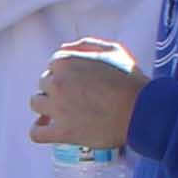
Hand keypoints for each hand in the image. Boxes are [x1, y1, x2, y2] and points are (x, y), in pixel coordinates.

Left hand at [26, 41, 142, 150]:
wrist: (141, 111)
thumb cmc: (130, 80)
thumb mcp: (113, 50)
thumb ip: (85, 45)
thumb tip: (64, 47)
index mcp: (65, 61)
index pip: (54, 64)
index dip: (67, 72)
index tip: (79, 80)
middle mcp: (56, 82)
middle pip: (45, 82)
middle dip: (58, 87)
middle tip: (77, 95)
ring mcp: (57, 108)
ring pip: (36, 103)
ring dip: (47, 105)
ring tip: (63, 109)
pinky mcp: (62, 131)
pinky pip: (36, 133)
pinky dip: (39, 130)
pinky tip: (48, 128)